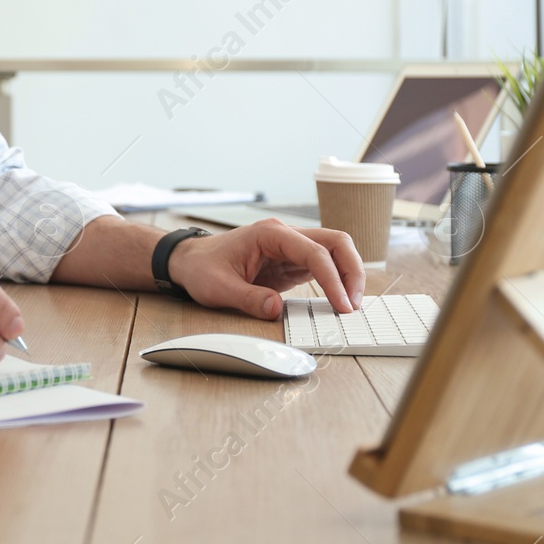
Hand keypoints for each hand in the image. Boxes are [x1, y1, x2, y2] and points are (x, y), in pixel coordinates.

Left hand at [165, 219, 364, 320]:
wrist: (189, 262)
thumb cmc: (202, 269)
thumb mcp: (218, 288)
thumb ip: (248, 298)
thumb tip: (276, 309)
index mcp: (269, 233)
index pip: (314, 251)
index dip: (333, 279)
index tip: (342, 305)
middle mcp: (285, 235)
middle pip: (335, 242)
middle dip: (351, 271)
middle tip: (354, 305)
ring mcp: (290, 247)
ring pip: (334, 252)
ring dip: (348, 275)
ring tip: (350, 306)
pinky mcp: (291, 262)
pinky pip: (323, 266)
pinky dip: (336, 281)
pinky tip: (339, 301)